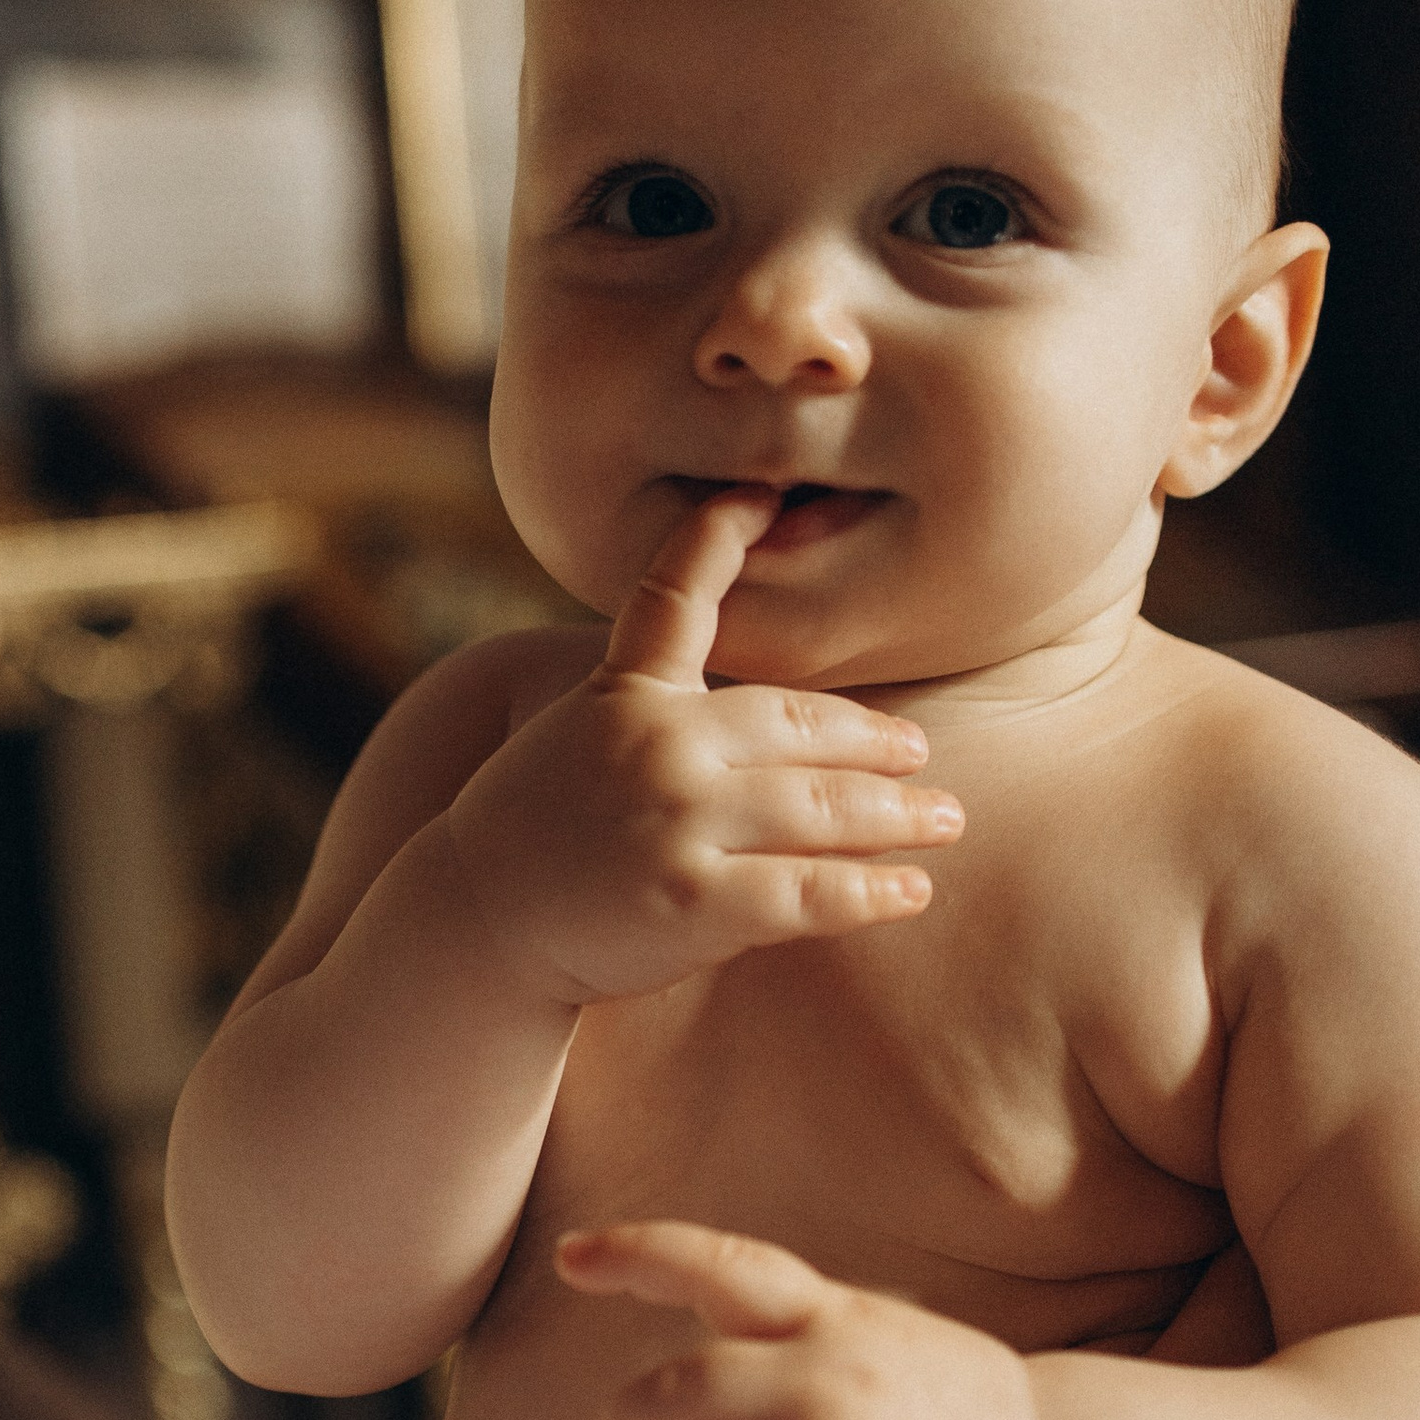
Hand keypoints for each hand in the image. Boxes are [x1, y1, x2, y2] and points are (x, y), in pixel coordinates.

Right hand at [442, 493, 958, 1005]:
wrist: (475, 924)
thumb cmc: (538, 836)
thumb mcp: (577, 740)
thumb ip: (652, 708)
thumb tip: (749, 701)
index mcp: (624, 695)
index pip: (674, 599)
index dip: (716, 538)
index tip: (761, 495)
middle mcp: (656, 744)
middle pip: (800, 725)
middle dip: (875, 741)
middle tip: (922, 754)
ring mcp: (677, 821)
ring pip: (824, 808)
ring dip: (899, 815)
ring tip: (944, 820)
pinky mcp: (696, 900)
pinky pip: (812, 891)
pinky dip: (873, 891)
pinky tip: (912, 891)